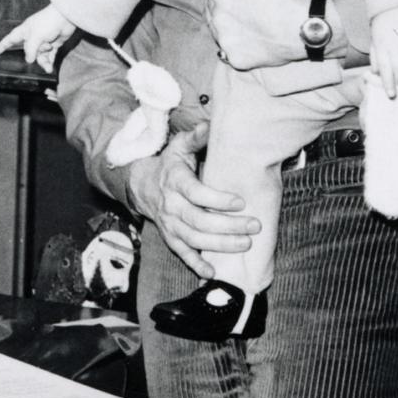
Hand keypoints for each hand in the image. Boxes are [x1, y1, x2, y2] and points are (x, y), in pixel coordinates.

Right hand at [0, 6, 74, 71]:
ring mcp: (43, 41)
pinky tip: (50, 68)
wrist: (66, 17)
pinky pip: (49, 56)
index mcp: (25, 31)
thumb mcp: (36, 36)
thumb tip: (28, 60)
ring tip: (47, 67)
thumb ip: (30, 49)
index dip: (3, 45)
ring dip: (43, 61)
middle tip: (40, 52)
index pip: (11, 39)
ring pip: (39, 56)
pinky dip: (49, 62)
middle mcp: (32, 37)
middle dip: (33, 56)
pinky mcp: (53, 44)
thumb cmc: (48, 22)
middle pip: (28, 51)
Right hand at [126, 121, 257, 278]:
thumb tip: (211, 125)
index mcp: (175, 181)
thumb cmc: (170, 166)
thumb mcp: (180, 147)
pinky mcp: (170, 237)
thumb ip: (196, 138)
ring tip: (245, 244)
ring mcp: (170, 223)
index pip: (196, 193)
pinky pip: (182, 253)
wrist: (143, 186)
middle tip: (254, 226)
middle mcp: (171, 205)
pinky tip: (213, 272)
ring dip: (220, 245)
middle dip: (228, 226)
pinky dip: (196, 263)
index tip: (240, 202)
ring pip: (194, 238)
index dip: (218, 200)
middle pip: (198, 220)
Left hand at [200, 0, 342, 67]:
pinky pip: (228, 51)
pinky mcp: (235, 59)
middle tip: (244, 8)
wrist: (308, 29)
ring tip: (249, 24)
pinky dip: (237, 46)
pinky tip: (253, 41)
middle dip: (221, 6)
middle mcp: (218, 18)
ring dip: (226, 26)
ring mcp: (225, 41)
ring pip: (216, 30)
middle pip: (210, 8)